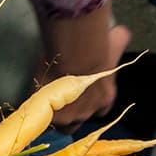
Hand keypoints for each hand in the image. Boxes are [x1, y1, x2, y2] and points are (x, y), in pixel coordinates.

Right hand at [35, 11, 132, 128]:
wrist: (77, 55)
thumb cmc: (97, 47)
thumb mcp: (115, 42)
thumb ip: (120, 39)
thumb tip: (122, 32)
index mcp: (105, 98)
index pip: (101, 109)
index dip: (92, 103)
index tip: (84, 94)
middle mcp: (89, 111)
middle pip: (78, 121)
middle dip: (71, 113)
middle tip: (61, 99)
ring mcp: (70, 116)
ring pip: (60, 124)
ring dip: (54, 115)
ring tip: (44, 102)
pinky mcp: (52, 114)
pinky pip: (42, 117)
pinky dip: (38, 109)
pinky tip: (33, 99)